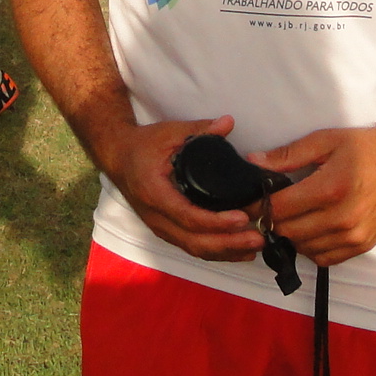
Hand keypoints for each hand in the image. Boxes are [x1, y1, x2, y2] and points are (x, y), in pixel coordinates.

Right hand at [99, 115, 263, 262]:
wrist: (118, 156)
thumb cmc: (143, 145)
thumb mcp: (169, 132)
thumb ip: (199, 130)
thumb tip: (229, 123)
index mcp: (154, 192)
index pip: (187, 216)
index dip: (215, 221)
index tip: (241, 218)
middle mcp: (156, 216)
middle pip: (193, 241)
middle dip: (227, 244)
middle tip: (257, 238)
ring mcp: (160, 227)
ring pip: (193, 249)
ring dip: (225, 252)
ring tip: (254, 247)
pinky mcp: (166, 230)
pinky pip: (191, 247)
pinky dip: (216, 252)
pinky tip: (238, 251)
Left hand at [252, 124, 375, 268]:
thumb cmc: (366, 148)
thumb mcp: (325, 141)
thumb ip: (287, 155)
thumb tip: (253, 162)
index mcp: (330, 189)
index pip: (280, 209)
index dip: (258, 206)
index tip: (248, 202)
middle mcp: (342, 218)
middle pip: (288, 231)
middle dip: (272, 221)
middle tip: (266, 208)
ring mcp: (354, 236)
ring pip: (304, 247)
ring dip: (291, 235)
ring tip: (290, 216)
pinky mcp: (363, 245)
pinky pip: (325, 259)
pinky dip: (311, 247)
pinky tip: (310, 229)